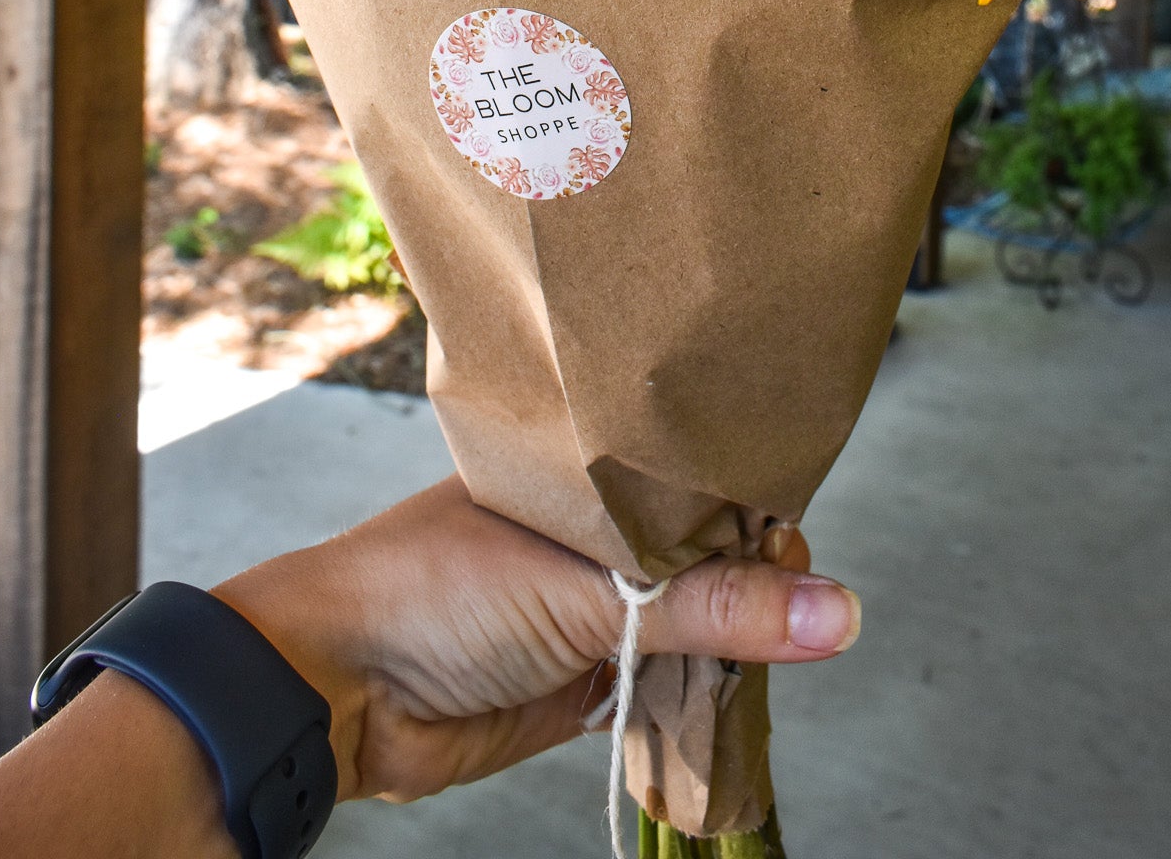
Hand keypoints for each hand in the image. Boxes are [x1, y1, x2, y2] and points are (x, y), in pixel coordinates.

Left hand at [217, 473, 860, 804]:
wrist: (335, 689)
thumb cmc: (433, 590)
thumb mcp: (586, 587)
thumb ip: (712, 603)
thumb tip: (834, 609)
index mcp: (583, 468)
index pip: (694, 475)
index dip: (753, 504)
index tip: (804, 540)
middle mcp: (590, 533)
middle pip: (703, 555)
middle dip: (754, 583)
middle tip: (808, 611)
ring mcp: (586, 609)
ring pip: (690, 623)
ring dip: (731, 648)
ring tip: (783, 659)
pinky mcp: (581, 681)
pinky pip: (662, 684)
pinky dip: (700, 697)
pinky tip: (737, 701)